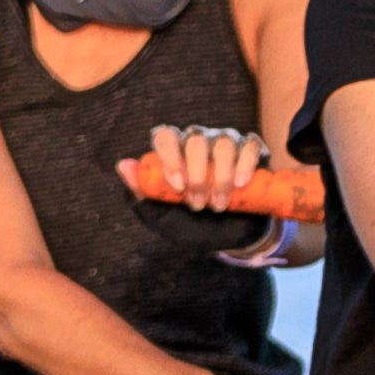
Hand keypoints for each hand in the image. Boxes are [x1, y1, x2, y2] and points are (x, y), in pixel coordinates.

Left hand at [136, 123, 280, 216]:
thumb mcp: (162, 216)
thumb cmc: (191, 225)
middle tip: (198, 205)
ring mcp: (226, 143)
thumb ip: (143, 192)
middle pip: (195, 140)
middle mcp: (198, 141)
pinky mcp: (252, 151)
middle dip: (198, 176)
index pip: (165, 136)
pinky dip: (246, 164)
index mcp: (174, 150)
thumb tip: (123, 165)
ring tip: (219, 205)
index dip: (170, 157)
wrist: (230, 239)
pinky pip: (250, 146)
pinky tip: (241, 185)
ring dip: (221, 177)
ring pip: (223, 143)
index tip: (178, 187)